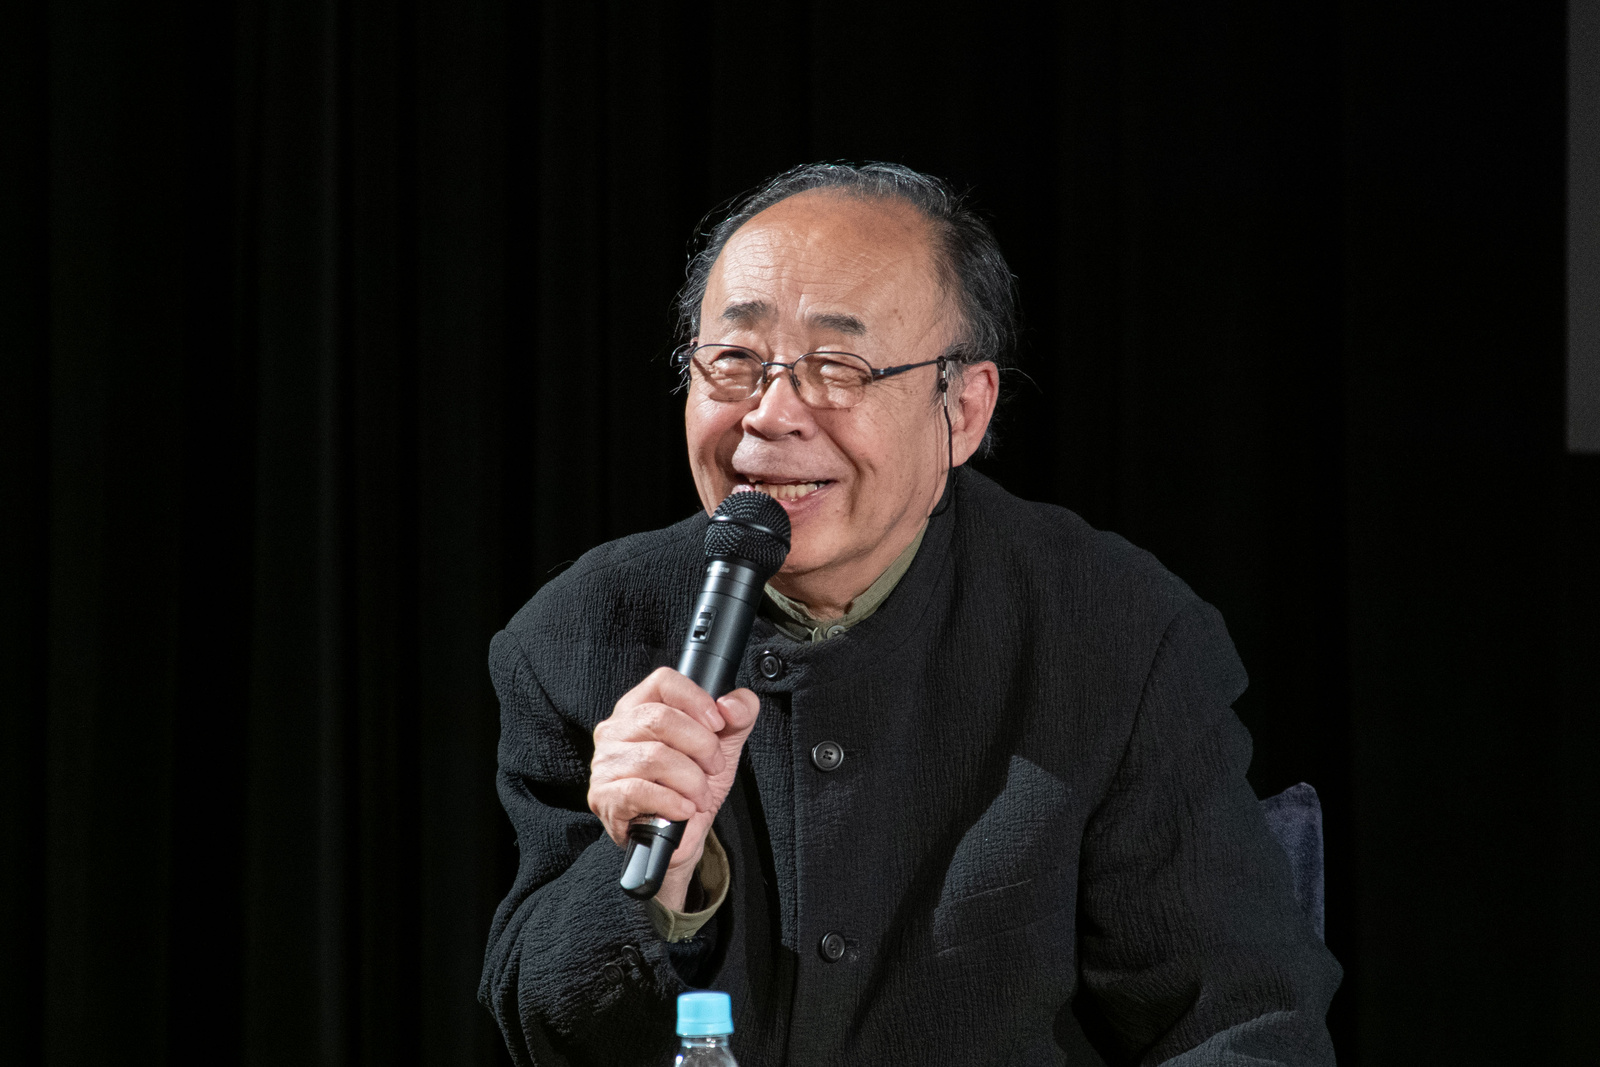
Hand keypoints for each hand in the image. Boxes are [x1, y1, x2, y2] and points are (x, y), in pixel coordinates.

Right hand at [588, 667, 759, 910]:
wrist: (680, 838)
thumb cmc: (693, 785)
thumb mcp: (723, 746)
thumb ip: (739, 715)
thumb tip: (732, 704)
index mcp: (640, 707)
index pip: (663, 681)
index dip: (696, 699)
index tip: (718, 723)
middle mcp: (616, 729)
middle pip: (660, 718)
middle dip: (701, 746)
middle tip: (713, 768)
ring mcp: (605, 763)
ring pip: (654, 757)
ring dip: (691, 781)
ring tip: (699, 795)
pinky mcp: (604, 796)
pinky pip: (640, 791)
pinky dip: (672, 801)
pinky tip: (683, 809)